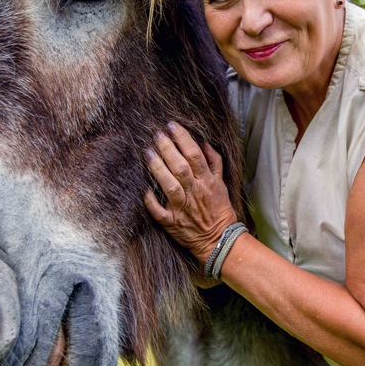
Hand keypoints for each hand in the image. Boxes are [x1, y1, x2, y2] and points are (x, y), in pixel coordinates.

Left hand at [143, 122, 237, 264]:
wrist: (219, 239)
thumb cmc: (219, 209)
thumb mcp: (221, 183)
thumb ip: (214, 162)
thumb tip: (204, 143)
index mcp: (207, 181)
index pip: (195, 155)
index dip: (183, 139)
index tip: (172, 126)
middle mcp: (194, 193)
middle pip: (181, 167)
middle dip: (168, 149)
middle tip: (156, 134)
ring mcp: (182, 209)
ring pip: (170, 186)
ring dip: (158, 169)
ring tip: (148, 153)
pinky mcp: (172, 223)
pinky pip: (160, 213)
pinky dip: (151, 202)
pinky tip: (143, 190)